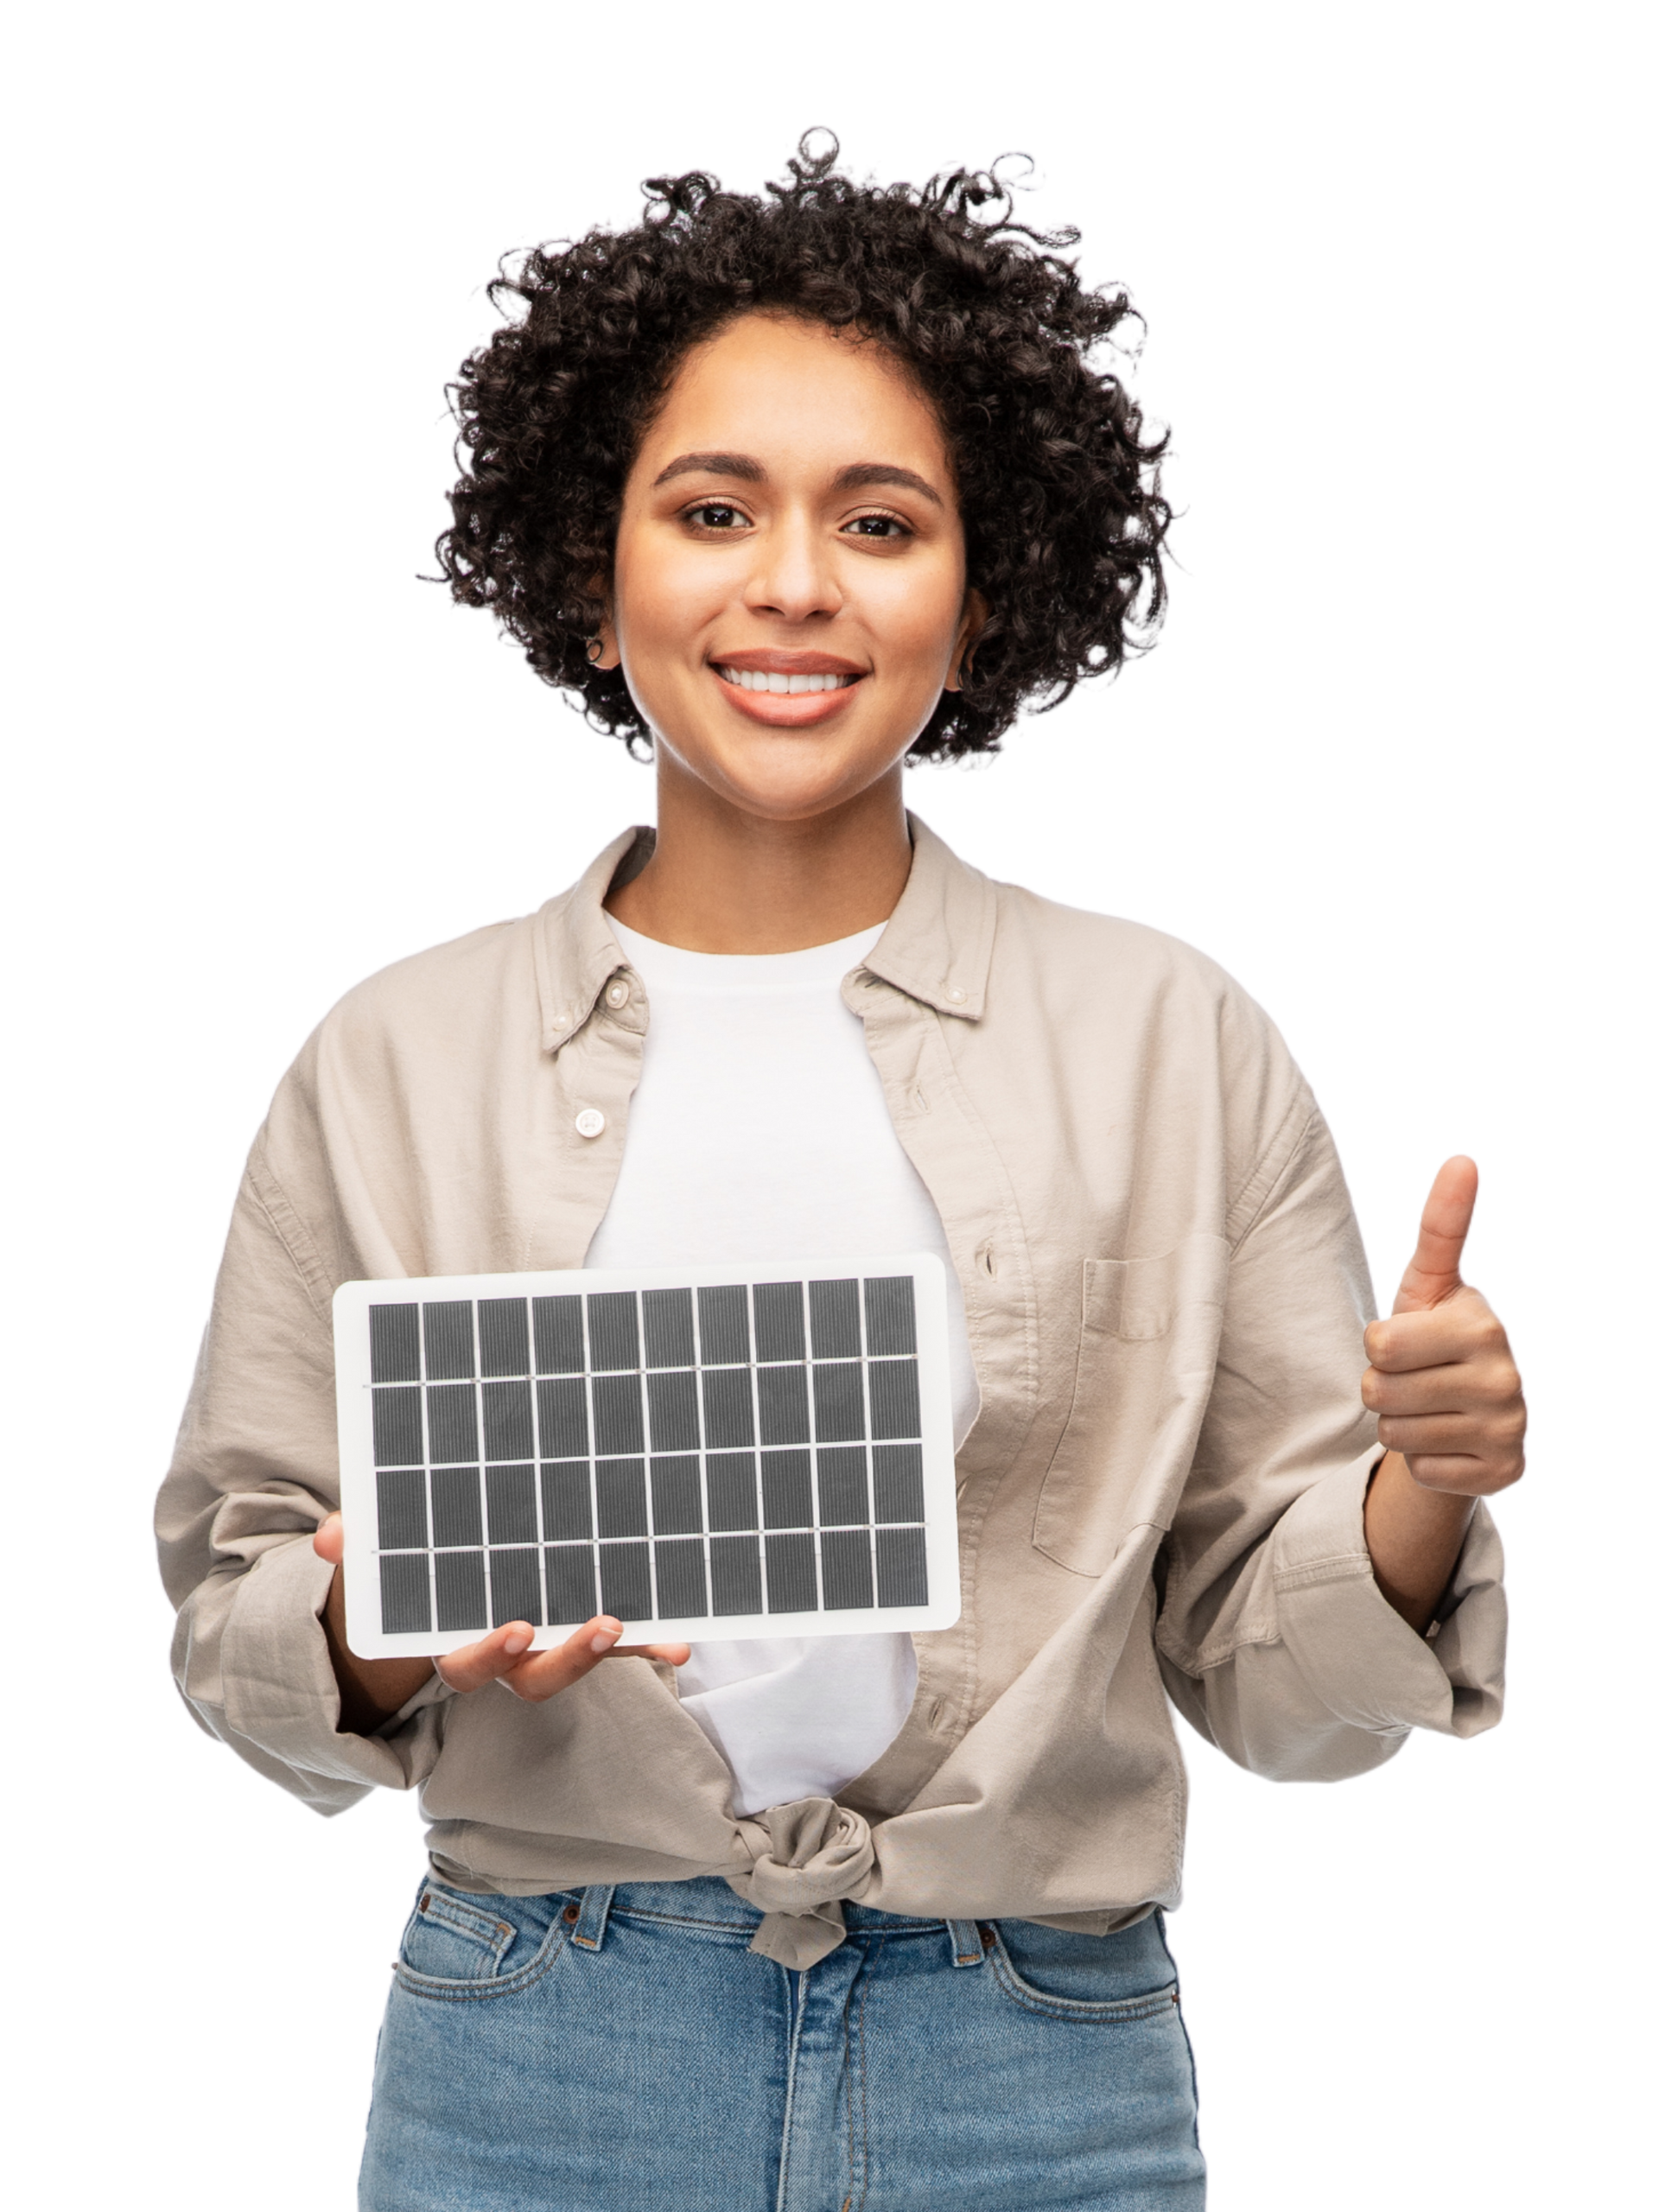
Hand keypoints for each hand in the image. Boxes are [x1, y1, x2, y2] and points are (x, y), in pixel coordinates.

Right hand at [311, 1513, 689, 1721]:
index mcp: (450, 1646)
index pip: (467, 1666)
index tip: (514, 1628)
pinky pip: (613, 1646)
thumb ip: (354, 1549)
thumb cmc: (399, 1582)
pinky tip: (682, 1637)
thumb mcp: (373, 1567)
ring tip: (656, 1634)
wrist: (418, 1603)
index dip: (489, 1653)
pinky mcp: (574, 1633)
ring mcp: (542, 1649)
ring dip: (618, 1652)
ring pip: (579, 1663)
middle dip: (568, 1657)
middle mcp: (501, 1659)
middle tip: (601, 1625)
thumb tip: (332, 1539)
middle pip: (534, 1677)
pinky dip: (646, 1645)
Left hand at [1360, 1153, 1529, 1500]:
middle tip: (1415, 1378)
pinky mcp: (1504, 1473)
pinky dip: (1425, 1461)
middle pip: (1378, 1392)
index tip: (1409, 1339)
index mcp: (1483, 1323)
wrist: (1472, 1410)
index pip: (1381, 1345)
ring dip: (1400, 1424)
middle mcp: (1505, 1377)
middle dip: (1382, 1387)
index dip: (1380, 1345)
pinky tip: (1450, 1441)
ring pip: (1394, 1435)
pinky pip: (1421, 1472)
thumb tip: (1463, 1157)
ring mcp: (1509, 1428)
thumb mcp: (1430, 1282)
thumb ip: (1442, 1224)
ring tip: (1431, 1407)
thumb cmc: (1436, 1333)